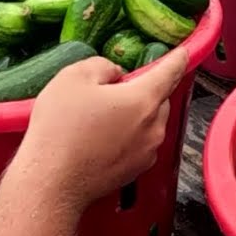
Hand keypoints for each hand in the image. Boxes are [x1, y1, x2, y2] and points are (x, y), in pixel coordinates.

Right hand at [8, 48, 189, 212]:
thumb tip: (115, 74)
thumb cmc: (61, 129)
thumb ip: (102, 65)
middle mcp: (154, 127)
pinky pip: (140, 143)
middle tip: (110, 91)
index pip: (170, 72)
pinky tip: (100, 139)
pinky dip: (128, 136)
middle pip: (158, 99)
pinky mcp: (138, 170)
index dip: (177, 59)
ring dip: (135, 115)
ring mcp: (148, 151)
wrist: (53, 182)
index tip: (183, 53)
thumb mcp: (74, 78)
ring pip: (150, 122)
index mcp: (144, 100)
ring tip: (100, 118)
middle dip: (141, 91)